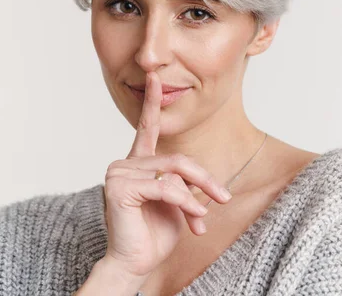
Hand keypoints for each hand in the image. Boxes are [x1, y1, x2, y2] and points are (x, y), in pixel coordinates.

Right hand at [101, 71, 231, 278]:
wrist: (136, 263)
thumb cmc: (155, 235)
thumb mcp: (177, 204)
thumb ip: (185, 184)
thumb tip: (206, 183)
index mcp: (138, 164)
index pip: (147, 129)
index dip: (152, 103)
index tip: (155, 78)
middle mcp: (125, 164)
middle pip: (177, 159)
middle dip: (203, 180)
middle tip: (223, 198)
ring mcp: (118, 173)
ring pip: (173, 173)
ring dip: (194, 197)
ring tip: (201, 218)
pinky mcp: (118, 187)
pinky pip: (164, 187)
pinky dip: (185, 202)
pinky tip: (194, 218)